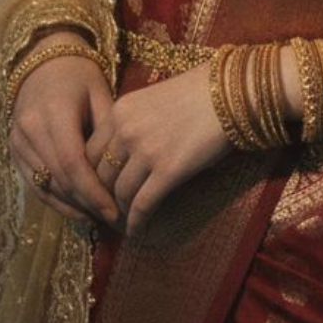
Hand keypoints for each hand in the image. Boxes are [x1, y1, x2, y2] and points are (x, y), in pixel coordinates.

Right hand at [7, 32, 121, 226]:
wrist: (43, 59)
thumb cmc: (80, 75)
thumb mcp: (101, 94)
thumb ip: (108, 131)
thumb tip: (124, 172)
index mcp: (54, 112)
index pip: (72, 163)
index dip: (93, 191)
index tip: (115, 210)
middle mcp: (29, 128)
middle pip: (59, 178)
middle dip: (87, 203)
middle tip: (115, 220)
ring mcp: (17, 140)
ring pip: (45, 185)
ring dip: (73, 206)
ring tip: (101, 219)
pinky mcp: (14, 149)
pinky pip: (34, 183)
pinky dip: (56, 201)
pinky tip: (79, 213)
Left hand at [85, 59, 233, 235]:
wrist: (232, 91)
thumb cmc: (200, 93)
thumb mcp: (154, 100)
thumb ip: (136, 124)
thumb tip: (131, 158)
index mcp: (119, 111)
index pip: (89, 153)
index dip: (93, 176)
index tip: (101, 189)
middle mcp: (125, 130)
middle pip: (101, 176)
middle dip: (104, 197)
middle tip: (110, 211)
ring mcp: (145, 151)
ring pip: (120, 193)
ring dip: (121, 212)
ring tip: (125, 222)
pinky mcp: (168, 170)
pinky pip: (143, 204)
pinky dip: (137, 222)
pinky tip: (137, 231)